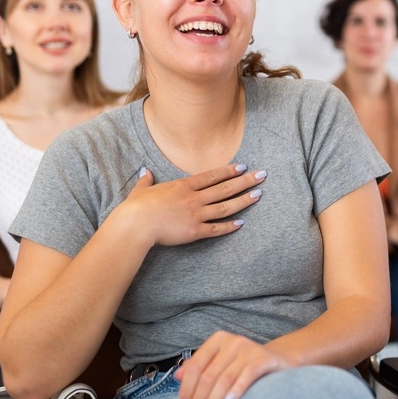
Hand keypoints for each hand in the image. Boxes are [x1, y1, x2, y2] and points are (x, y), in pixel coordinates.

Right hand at [116, 164, 265, 247]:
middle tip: (262, 175)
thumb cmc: (135, 208)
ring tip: (258, 194)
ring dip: (244, 200)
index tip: (243, 167)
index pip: (211, 176)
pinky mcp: (195, 231)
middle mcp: (193, 198)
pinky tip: (242, 223)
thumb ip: (146, 181)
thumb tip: (144, 172)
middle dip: (245, 181)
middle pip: (225, 188)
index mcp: (182, 186)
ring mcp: (196, 214)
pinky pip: (217, 229)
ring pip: (226, 207)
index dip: (228, 171)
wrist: (135, 225)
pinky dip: (230, 226)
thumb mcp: (141, 190)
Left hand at [175, 331, 290, 398]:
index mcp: (217, 340)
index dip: (187, 389)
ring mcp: (249, 348)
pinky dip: (237, 389)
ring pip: (224, 379)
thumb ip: (200, 369)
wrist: (281, 360)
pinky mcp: (264, 358)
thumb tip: (176, 376)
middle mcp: (232, 341)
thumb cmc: (245, 366)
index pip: (195, 366)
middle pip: (208, 375)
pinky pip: (247, 375)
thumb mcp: (221, 364)